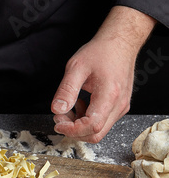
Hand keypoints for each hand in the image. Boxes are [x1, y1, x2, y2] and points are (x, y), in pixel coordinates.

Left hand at [51, 6, 155, 142]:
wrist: (120, 43)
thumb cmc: (101, 52)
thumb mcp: (76, 67)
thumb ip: (66, 90)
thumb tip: (57, 110)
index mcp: (110, 95)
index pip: (92, 126)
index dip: (72, 130)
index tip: (57, 122)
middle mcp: (119, 105)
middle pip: (95, 134)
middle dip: (73, 130)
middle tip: (60, 116)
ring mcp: (121, 107)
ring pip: (98, 130)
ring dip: (79, 126)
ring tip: (68, 108)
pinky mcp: (119, 107)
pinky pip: (102, 122)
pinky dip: (86, 120)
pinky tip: (79, 105)